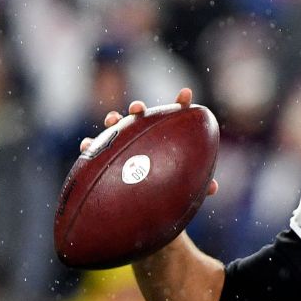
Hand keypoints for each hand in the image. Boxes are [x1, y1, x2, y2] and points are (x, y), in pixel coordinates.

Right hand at [84, 87, 217, 196]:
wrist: (143, 206)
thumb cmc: (167, 192)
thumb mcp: (184, 190)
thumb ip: (198, 186)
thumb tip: (213, 187)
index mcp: (164, 140)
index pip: (174, 118)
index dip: (181, 104)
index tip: (187, 94)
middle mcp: (142, 137)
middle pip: (140, 117)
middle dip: (138, 109)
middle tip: (137, 108)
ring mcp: (122, 145)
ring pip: (116, 128)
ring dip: (113, 120)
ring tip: (112, 119)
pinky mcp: (105, 157)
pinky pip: (94, 150)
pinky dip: (90, 145)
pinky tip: (87, 145)